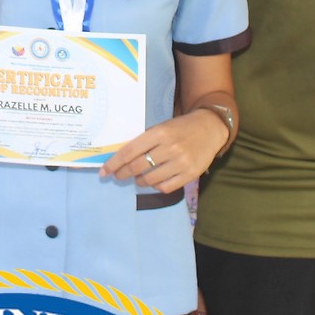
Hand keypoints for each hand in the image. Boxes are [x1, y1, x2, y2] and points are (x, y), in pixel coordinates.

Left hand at [101, 108, 228, 193]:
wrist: (210, 128)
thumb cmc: (180, 128)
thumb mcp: (162, 127)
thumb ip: (144, 141)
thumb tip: (121, 159)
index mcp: (159, 133)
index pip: (129, 152)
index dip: (114, 163)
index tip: (104, 171)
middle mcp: (170, 148)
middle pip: (137, 167)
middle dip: (122, 174)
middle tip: (117, 176)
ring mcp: (181, 162)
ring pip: (150, 180)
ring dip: (139, 181)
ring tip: (137, 178)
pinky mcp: (190, 174)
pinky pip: (165, 187)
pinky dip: (156, 186)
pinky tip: (154, 181)